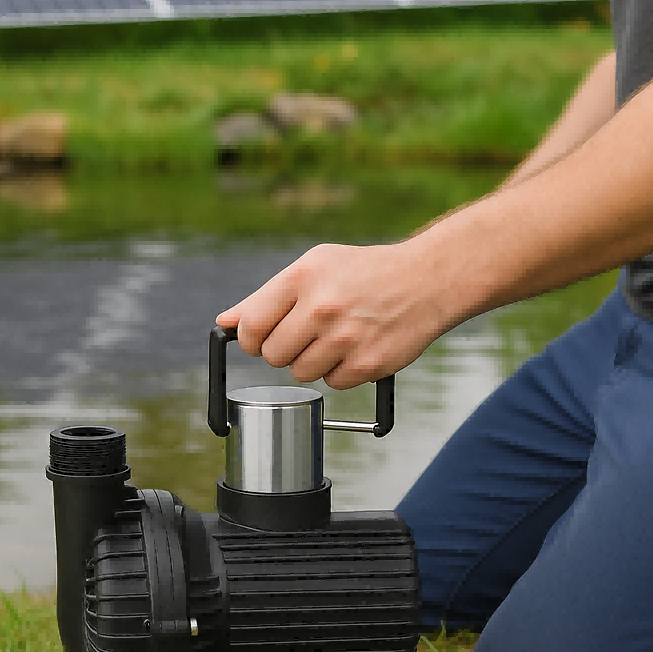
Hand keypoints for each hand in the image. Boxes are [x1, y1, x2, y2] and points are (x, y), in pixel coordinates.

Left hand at [215, 239, 450, 388]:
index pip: (251, 327)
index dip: (252, 339)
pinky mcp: (368, 363)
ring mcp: (346, 338)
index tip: (263, 338)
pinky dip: (341, 372)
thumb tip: (226, 322)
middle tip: (307, 335)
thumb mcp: (313, 267)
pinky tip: (357, 348)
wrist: (426, 280)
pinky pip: (333, 384)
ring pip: (301, 373)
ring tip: (336, 338)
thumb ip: (265, 298)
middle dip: (285, 351)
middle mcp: (322, 307)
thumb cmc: (364, 273)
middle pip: (273, 356)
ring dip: (313, 362)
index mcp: (302, 278)